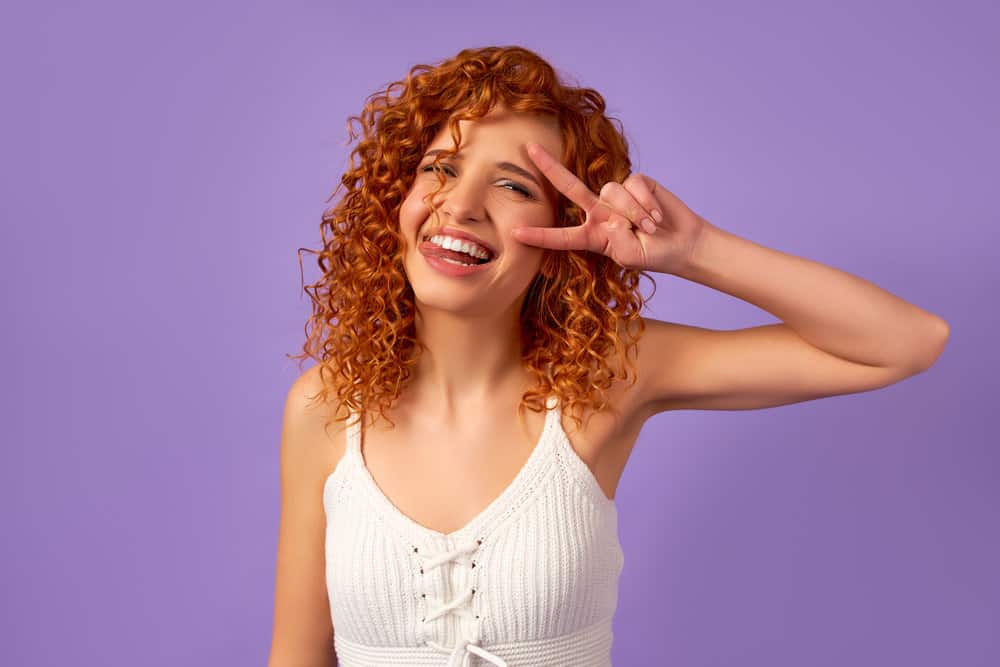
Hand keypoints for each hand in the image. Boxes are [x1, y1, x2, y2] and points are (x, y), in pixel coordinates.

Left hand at [512, 142, 706, 274]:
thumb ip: (615, 238)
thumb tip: (613, 214)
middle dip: (548, 167)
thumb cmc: (652, 254)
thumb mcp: (629, 256)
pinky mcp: (637, 183)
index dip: (540, 235)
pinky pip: (633, 185)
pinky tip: (656, 215)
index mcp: (591, 235)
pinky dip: (646, 203)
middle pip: (569, 186)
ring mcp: (617, 196)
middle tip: (527, 150)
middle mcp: (599, 211)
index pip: (561, 236)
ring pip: (611, 191)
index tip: (516, 233)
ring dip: (633, 212)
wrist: (682, 243)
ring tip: (649, 227)